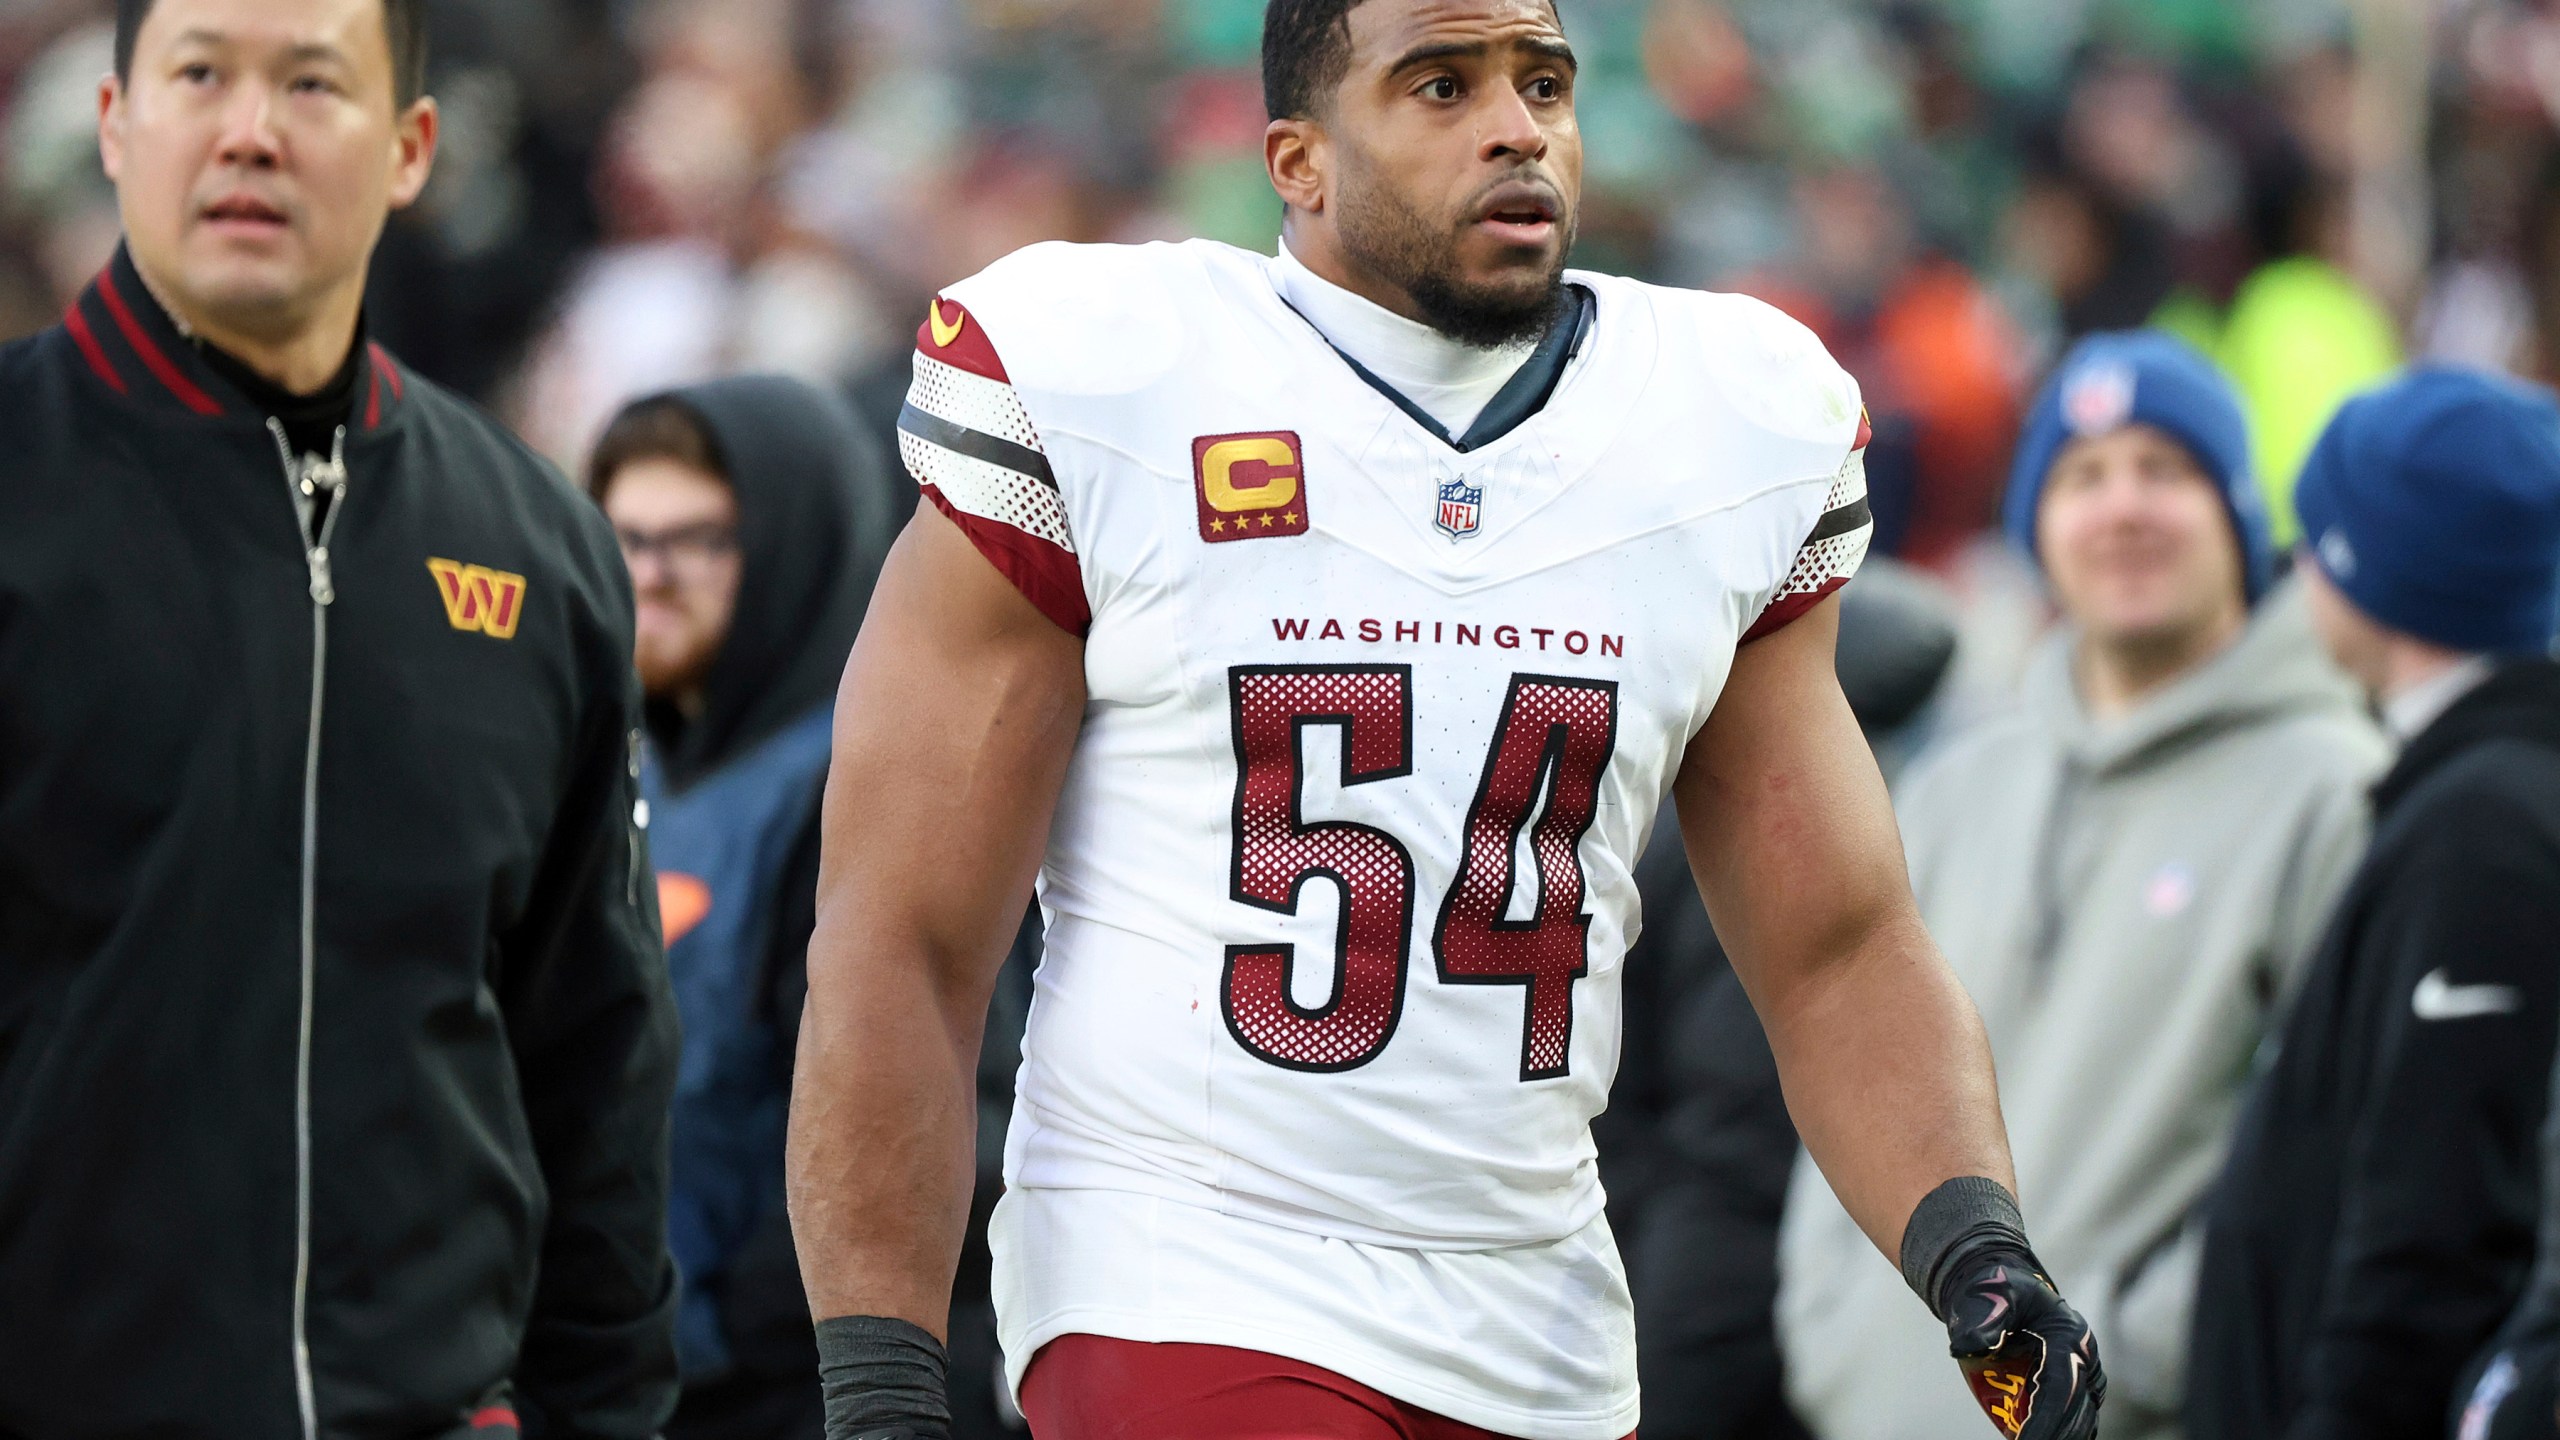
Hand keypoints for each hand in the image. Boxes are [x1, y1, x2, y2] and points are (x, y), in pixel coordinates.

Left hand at [1943, 1247, 2104, 1439]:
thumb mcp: (1992, 1296)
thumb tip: (1970, 1346)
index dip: (2046, 1421)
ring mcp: (2082, 1373)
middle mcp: (2083, 1358)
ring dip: (2060, 1435)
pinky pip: (2073, 1416)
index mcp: (2068, 1335)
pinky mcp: (2073, 1385)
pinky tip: (2036, 1436)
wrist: (2004, 1289)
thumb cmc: (1998, 1291)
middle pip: (2075, 1410)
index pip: (2061, 1387)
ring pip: (2080, 1418)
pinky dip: (2059, 1431)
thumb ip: (1982, 1319)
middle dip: (2053, 1435)